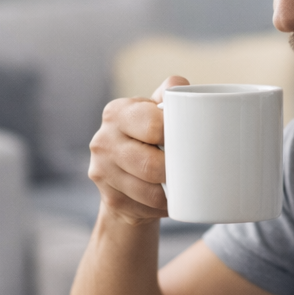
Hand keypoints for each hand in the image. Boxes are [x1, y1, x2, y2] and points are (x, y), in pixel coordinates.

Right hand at [88, 75, 189, 223]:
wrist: (124, 175)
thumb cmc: (148, 136)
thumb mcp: (155, 111)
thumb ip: (170, 94)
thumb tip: (181, 87)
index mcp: (116, 113)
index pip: (152, 125)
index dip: (176, 135)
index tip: (191, 140)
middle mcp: (102, 141)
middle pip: (149, 164)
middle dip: (174, 171)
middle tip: (191, 170)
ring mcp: (102, 172)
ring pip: (148, 192)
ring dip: (171, 194)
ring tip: (185, 188)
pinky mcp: (109, 199)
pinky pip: (145, 208)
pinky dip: (163, 207)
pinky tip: (171, 201)